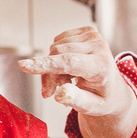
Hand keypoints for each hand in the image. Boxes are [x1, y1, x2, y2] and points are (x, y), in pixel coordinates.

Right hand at [17, 26, 132, 117]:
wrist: (113, 88)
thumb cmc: (102, 99)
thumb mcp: (92, 107)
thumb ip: (76, 100)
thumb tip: (60, 94)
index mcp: (102, 66)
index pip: (69, 63)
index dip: (44, 65)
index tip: (23, 66)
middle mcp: (100, 46)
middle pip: (57, 55)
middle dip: (49, 75)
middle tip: (52, 93)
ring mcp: (94, 36)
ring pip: (54, 48)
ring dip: (54, 68)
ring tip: (67, 81)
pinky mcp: (87, 31)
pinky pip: (58, 43)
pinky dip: (57, 57)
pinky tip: (68, 68)